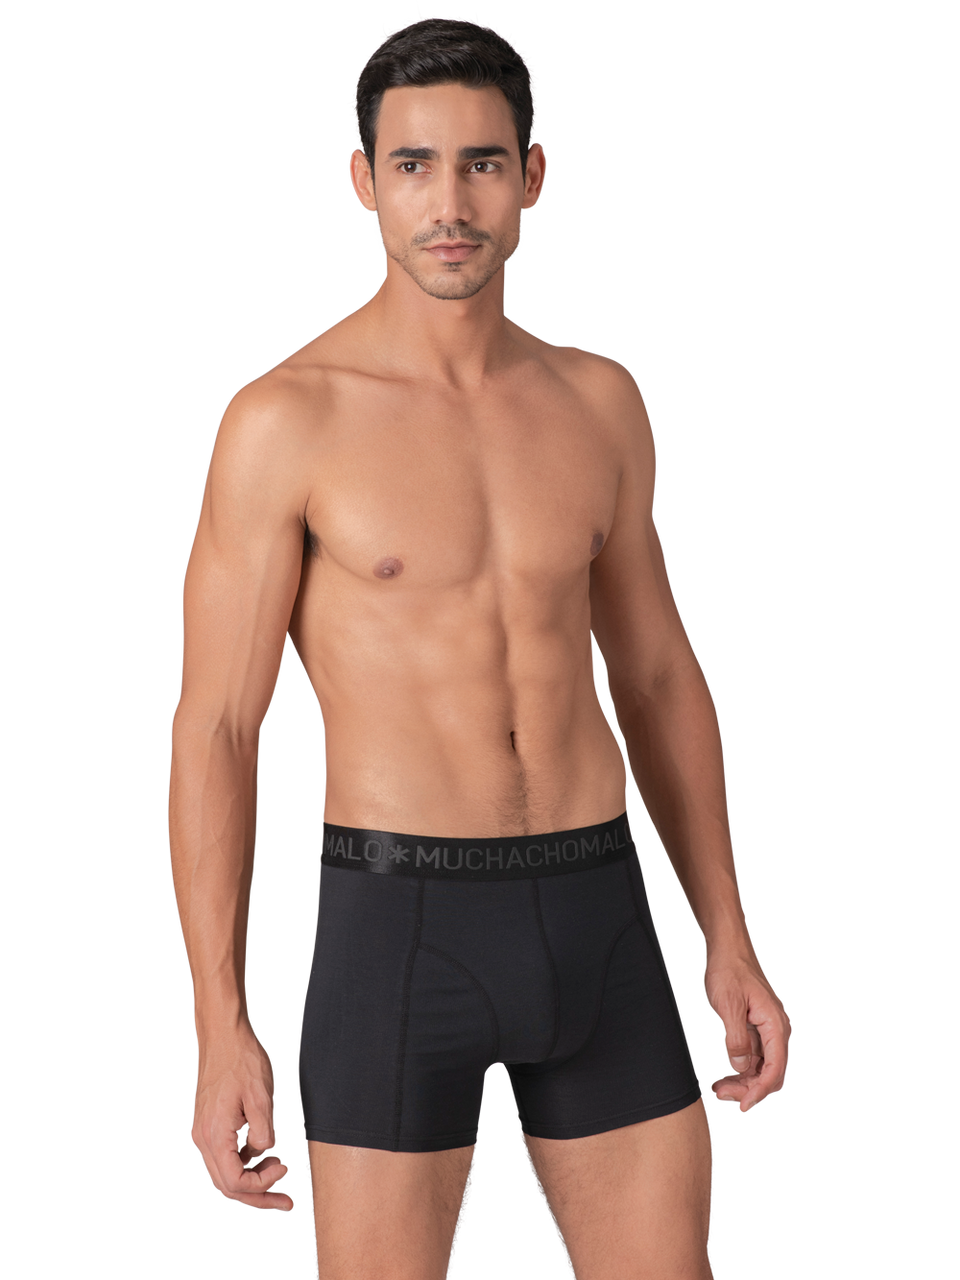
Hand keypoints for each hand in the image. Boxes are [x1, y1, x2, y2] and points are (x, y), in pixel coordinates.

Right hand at [190, 1030, 295, 1212]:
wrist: (223, 1035)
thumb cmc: (241, 1059)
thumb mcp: (260, 1094)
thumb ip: (264, 1130)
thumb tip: (267, 1152)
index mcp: (215, 1135)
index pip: (235, 1182)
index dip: (262, 1185)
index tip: (284, 1170)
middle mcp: (203, 1139)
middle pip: (227, 1186)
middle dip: (259, 1197)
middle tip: (286, 1202)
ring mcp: (203, 1134)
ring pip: (224, 1175)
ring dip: (253, 1182)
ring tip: (280, 1174)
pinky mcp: (208, 1126)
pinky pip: (224, 1158)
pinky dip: (244, 1164)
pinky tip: (265, 1156)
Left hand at [703, 947, 791, 1115]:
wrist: (727, 948)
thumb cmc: (730, 969)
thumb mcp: (729, 1005)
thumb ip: (737, 1038)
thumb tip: (742, 1067)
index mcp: (776, 1025)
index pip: (775, 1069)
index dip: (760, 1091)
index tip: (743, 1106)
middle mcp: (777, 1030)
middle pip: (771, 1072)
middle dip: (750, 1089)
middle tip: (724, 1095)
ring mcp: (767, 1030)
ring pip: (762, 1067)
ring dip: (744, 1081)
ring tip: (720, 1088)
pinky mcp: (757, 1028)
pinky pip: (754, 1056)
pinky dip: (742, 1069)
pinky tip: (726, 1075)